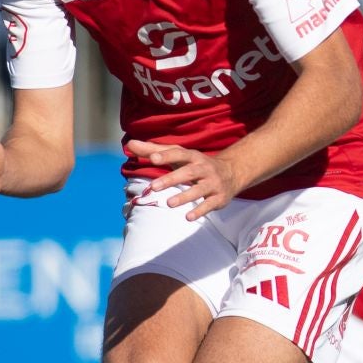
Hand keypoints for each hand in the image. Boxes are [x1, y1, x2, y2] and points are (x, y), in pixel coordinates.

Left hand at [126, 138, 240, 220]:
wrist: (232, 172)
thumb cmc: (196, 164)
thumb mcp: (179, 155)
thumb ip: (154, 151)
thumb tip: (130, 144)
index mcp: (193, 156)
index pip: (178, 154)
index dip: (166, 156)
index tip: (152, 158)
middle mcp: (204, 168)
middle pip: (188, 172)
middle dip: (171, 179)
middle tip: (153, 187)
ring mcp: (213, 183)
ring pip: (199, 189)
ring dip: (185, 196)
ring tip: (169, 203)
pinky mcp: (219, 197)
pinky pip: (209, 204)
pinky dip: (200, 210)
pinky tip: (188, 217)